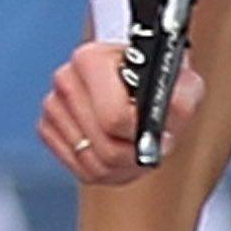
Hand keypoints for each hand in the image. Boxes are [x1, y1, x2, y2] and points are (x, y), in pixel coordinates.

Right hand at [40, 34, 196, 185]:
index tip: (157, 129)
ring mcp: (53, 107)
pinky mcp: (48, 130)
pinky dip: (104, 170)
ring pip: (92, 164)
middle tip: (150, 144)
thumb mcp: (182, 82)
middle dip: (134, 154)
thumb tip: (162, 132)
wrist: (133, 78)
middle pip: (104, 148)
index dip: (141, 134)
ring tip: (137, 148)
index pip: (114, 118)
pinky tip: (118, 152)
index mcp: (91, 60)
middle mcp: (66, 80)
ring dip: (121, 166)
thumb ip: (180, 101)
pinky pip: (80, 171)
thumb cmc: (155, 79)